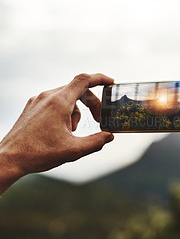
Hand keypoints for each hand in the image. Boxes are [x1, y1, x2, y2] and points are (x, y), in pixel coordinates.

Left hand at [0, 73, 113, 193]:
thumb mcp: (73, 150)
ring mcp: (38, 100)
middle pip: (77, 89)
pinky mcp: (32, 107)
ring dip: (77, 111)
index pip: (84, 80)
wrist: (9, 159)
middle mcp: (48, 96)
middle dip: (91, 103)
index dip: (100, 78)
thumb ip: (96, 142)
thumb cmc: (38, 154)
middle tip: (98, 119)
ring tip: (73, 131)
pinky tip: (62, 130)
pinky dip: (65, 112)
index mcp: (59, 102)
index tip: (111, 82)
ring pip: (66, 97)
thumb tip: (109, 136)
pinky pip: (55, 102)